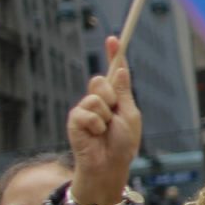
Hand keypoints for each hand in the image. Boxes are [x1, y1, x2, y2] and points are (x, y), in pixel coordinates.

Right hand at [67, 36, 139, 204]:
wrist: (110, 165)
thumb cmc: (123, 144)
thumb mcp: (130, 115)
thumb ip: (123, 93)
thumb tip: (120, 70)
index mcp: (115, 97)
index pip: (113, 72)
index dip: (113, 54)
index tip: (113, 38)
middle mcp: (99, 100)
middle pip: (100, 80)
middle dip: (110, 96)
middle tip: (113, 116)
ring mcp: (85, 109)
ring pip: (95, 97)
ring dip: (105, 115)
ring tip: (105, 130)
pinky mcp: (75, 120)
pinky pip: (87, 112)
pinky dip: (96, 125)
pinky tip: (95, 135)